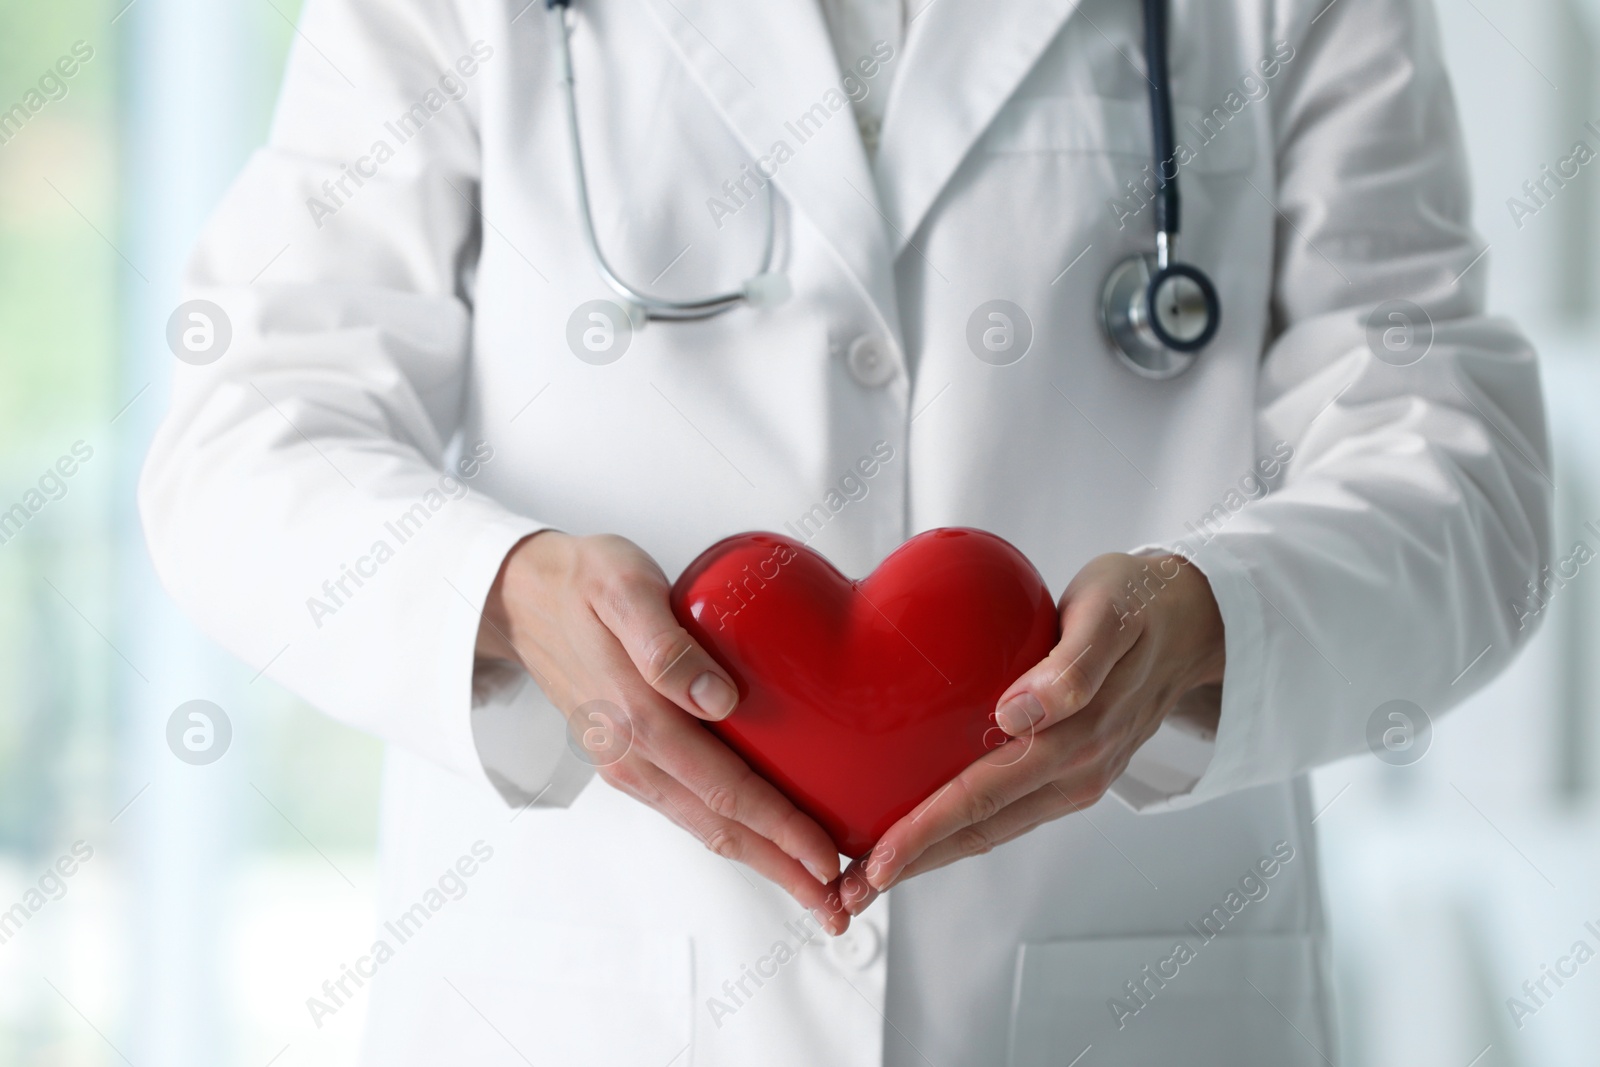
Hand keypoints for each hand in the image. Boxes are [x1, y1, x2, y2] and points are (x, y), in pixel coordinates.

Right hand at [478, 531, 848, 929]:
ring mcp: (627, 764)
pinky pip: (689, 807)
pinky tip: (764, 838)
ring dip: (761, 861)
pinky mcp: (629, 758)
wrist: (523, 594)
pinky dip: (733, 833)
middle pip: (720, 828)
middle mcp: (630, 756)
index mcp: (637, 719)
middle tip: (838, 907)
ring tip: (812, 888)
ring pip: (705, 827)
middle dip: (783, 870)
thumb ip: (666, 646)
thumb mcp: (624, 590)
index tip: (828, 857)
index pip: (725, 790)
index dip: (781, 828)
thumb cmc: (585, 580)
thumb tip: (719, 697)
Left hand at [840, 552, 1224, 909]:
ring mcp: (1074, 780)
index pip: (984, 796)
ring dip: (928, 856)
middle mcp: (1075, 773)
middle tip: (846, 892)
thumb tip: (1018, 711)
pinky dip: (956, 831)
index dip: (927, 831)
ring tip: (866, 879)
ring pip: (989, 830)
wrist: (1193, 620)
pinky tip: (917, 832)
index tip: (876, 860)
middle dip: (911, 864)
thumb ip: (1072, 665)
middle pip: (979, 830)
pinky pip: (1003, 811)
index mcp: (1078, 740)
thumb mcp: (1110, 615)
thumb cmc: (1138, 604)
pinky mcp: (1067, 773)